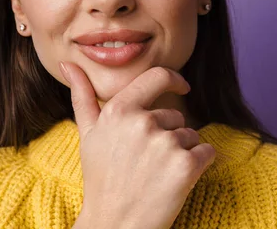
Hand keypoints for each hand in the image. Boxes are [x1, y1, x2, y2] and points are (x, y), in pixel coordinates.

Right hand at [60, 62, 215, 228]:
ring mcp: (165, 144)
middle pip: (176, 118)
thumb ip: (82, 96)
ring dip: (182, 153)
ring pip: (191, 136)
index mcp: (118, 110)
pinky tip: (176, 182)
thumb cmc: (101, 180)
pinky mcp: (186, 166)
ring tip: (157, 175)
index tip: (183, 87)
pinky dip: (200, 165)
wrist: (114, 226)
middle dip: (168, 137)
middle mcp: (142, 123)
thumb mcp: (88, 135)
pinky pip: (208, 152)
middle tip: (146, 164)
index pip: (157, 76)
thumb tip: (69, 63)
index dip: (174, 79)